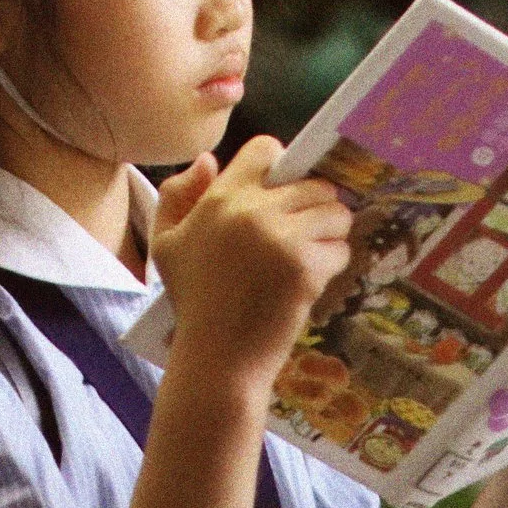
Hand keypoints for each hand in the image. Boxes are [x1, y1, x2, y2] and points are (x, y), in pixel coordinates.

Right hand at [149, 137, 351, 391]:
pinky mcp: (305, 268)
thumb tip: (209, 160)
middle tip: (304, 234)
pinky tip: (311, 280)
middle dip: (316, 207)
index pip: (267, 149)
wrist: (218, 358)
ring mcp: (282, 238)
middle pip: (314, 184)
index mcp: (221, 198)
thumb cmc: (193, 301)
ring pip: (336, 213)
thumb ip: (178, 195)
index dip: (283, 168)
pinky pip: (341, 249)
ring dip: (331, 233)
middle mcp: (252, 211)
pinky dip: (334, 264)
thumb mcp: (167, 244)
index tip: (285, 195)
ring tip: (310, 255)